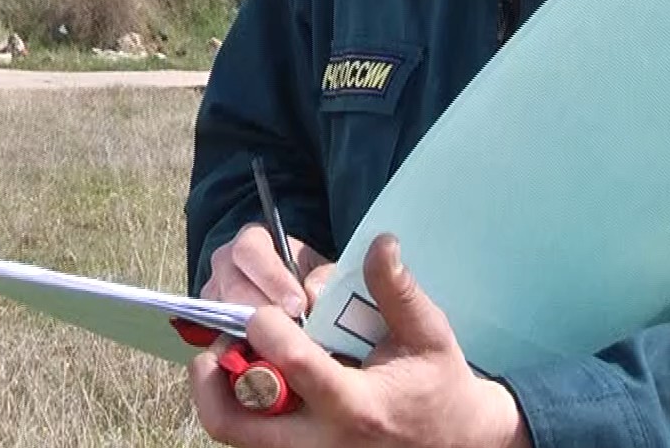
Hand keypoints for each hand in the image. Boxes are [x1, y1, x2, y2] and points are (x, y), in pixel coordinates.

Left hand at [189, 233, 531, 447]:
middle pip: (236, 423)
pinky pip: (254, 441)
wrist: (457, 442)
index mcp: (356, 405)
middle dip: (213, 379)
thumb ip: (397, 290)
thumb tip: (380, 242)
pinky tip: (255, 379)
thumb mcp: (429, 333)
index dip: (267, 328)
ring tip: (232, 359)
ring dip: (221, 396)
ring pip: (236, 437)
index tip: (268, 306)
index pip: (292, 366)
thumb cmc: (440, 383)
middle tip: (221, 343)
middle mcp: (322, 442)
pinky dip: (243, 409)